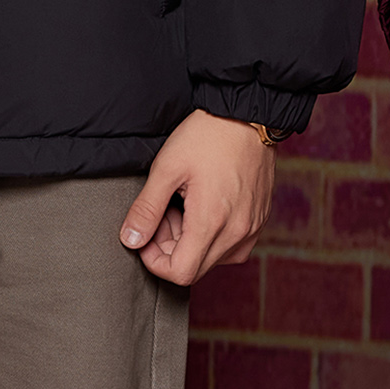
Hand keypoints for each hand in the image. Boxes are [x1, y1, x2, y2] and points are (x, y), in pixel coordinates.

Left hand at [119, 109, 275, 285]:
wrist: (247, 115)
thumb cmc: (207, 136)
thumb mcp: (166, 168)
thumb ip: (147, 209)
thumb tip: (130, 239)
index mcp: (212, 223)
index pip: (180, 273)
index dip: (154, 261)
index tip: (144, 235)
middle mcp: (237, 233)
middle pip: (196, 268)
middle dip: (169, 248)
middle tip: (162, 212)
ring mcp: (252, 228)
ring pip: (213, 258)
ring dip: (190, 241)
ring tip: (180, 205)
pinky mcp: (259, 220)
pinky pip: (232, 245)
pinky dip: (211, 235)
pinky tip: (201, 205)